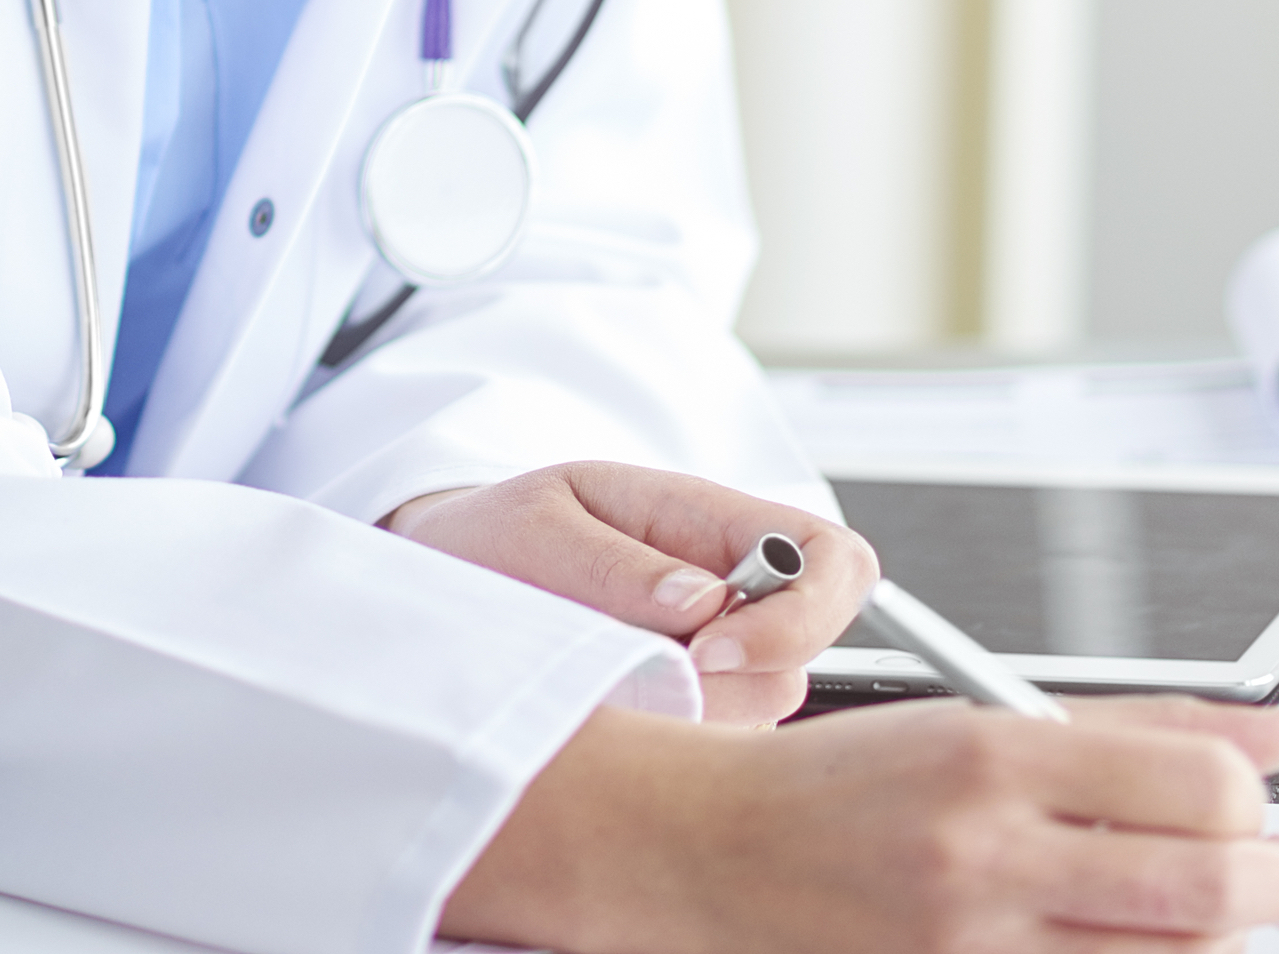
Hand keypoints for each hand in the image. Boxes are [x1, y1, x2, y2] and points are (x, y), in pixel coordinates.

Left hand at [384, 462, 874, 723]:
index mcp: (711, 523)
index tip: (713, 650)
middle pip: (802, 660)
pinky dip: (660, 747)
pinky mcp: (684, 718)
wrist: (445, 576)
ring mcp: (713, 664)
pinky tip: (602, 715)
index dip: (803, 614)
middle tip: (638, 675)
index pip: (833, 561)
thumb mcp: (536, 525)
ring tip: (600, 682)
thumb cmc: (494, 536)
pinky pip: (708, 755)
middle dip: (732, 684)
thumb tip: (703, 601)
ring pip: (758, 717)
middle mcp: (730, 597)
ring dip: (686, 715)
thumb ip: (613, 562)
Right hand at [445, 692, 1278, 953]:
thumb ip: (1145, 726)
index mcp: (993, 759)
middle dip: (1276, 882)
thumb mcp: (984, 718)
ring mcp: (972, 945)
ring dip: (1215, 934)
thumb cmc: (844, 783)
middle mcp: (986, 855)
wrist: (712, 853)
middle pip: (1208, 891)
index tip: (1250, 804)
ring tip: (1198, 905)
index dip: (1254, 802)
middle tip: (1277, 870)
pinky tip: (1123, 938)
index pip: (1197, 787)